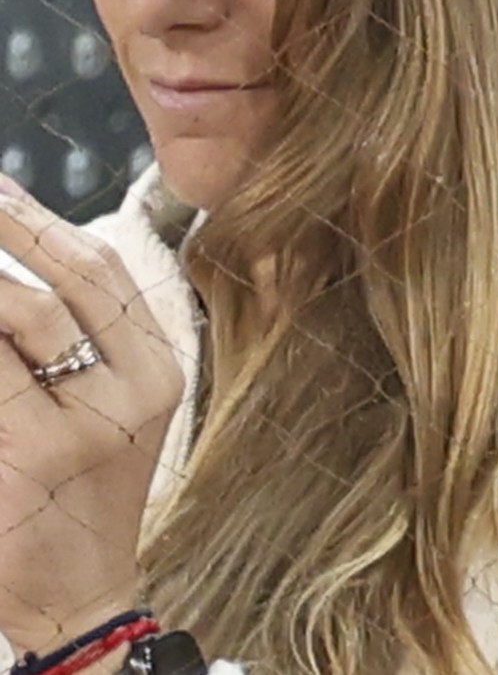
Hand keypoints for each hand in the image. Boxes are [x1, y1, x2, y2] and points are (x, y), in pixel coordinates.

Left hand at [0, 177, 181, 655]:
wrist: (79, 598)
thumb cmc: (82, 496)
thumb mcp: (113, 411)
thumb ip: (82, 341)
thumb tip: (25, 256)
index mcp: (159, 372)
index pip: (103, 273)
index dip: (42, 222)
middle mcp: (130, 395)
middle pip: (55, 292)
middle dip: (2, 238)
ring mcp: (75, 431)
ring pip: (10, 331)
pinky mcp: (24, 460)